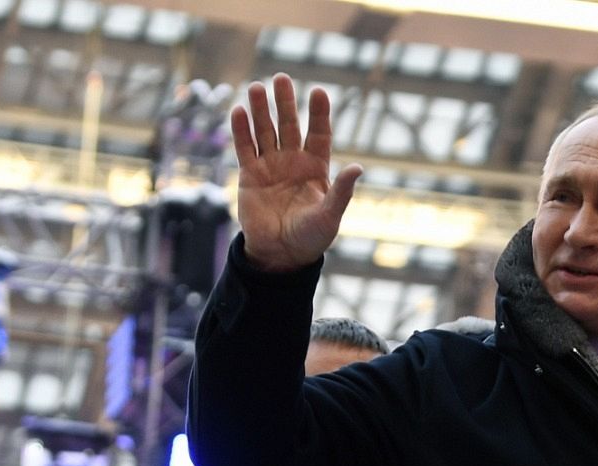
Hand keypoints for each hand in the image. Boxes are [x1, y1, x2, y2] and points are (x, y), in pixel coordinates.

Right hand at [230, 73, 361, 272]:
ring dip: (260, 110)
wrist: (281, 254)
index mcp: (317, 168)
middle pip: (289, 125)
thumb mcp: (331, 215)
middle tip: (281, 78)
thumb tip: (359, 167)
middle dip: (285, 102)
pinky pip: (245, 148)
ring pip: (265, 132)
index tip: (318, 91)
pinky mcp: (250, 175)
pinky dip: (241, 131)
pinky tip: (238, 111)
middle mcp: (293, 162)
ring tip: (256, 87)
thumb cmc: (312, 238)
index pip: (319, 134)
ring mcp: (270, 166)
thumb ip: (342, 191)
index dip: (319, 113)